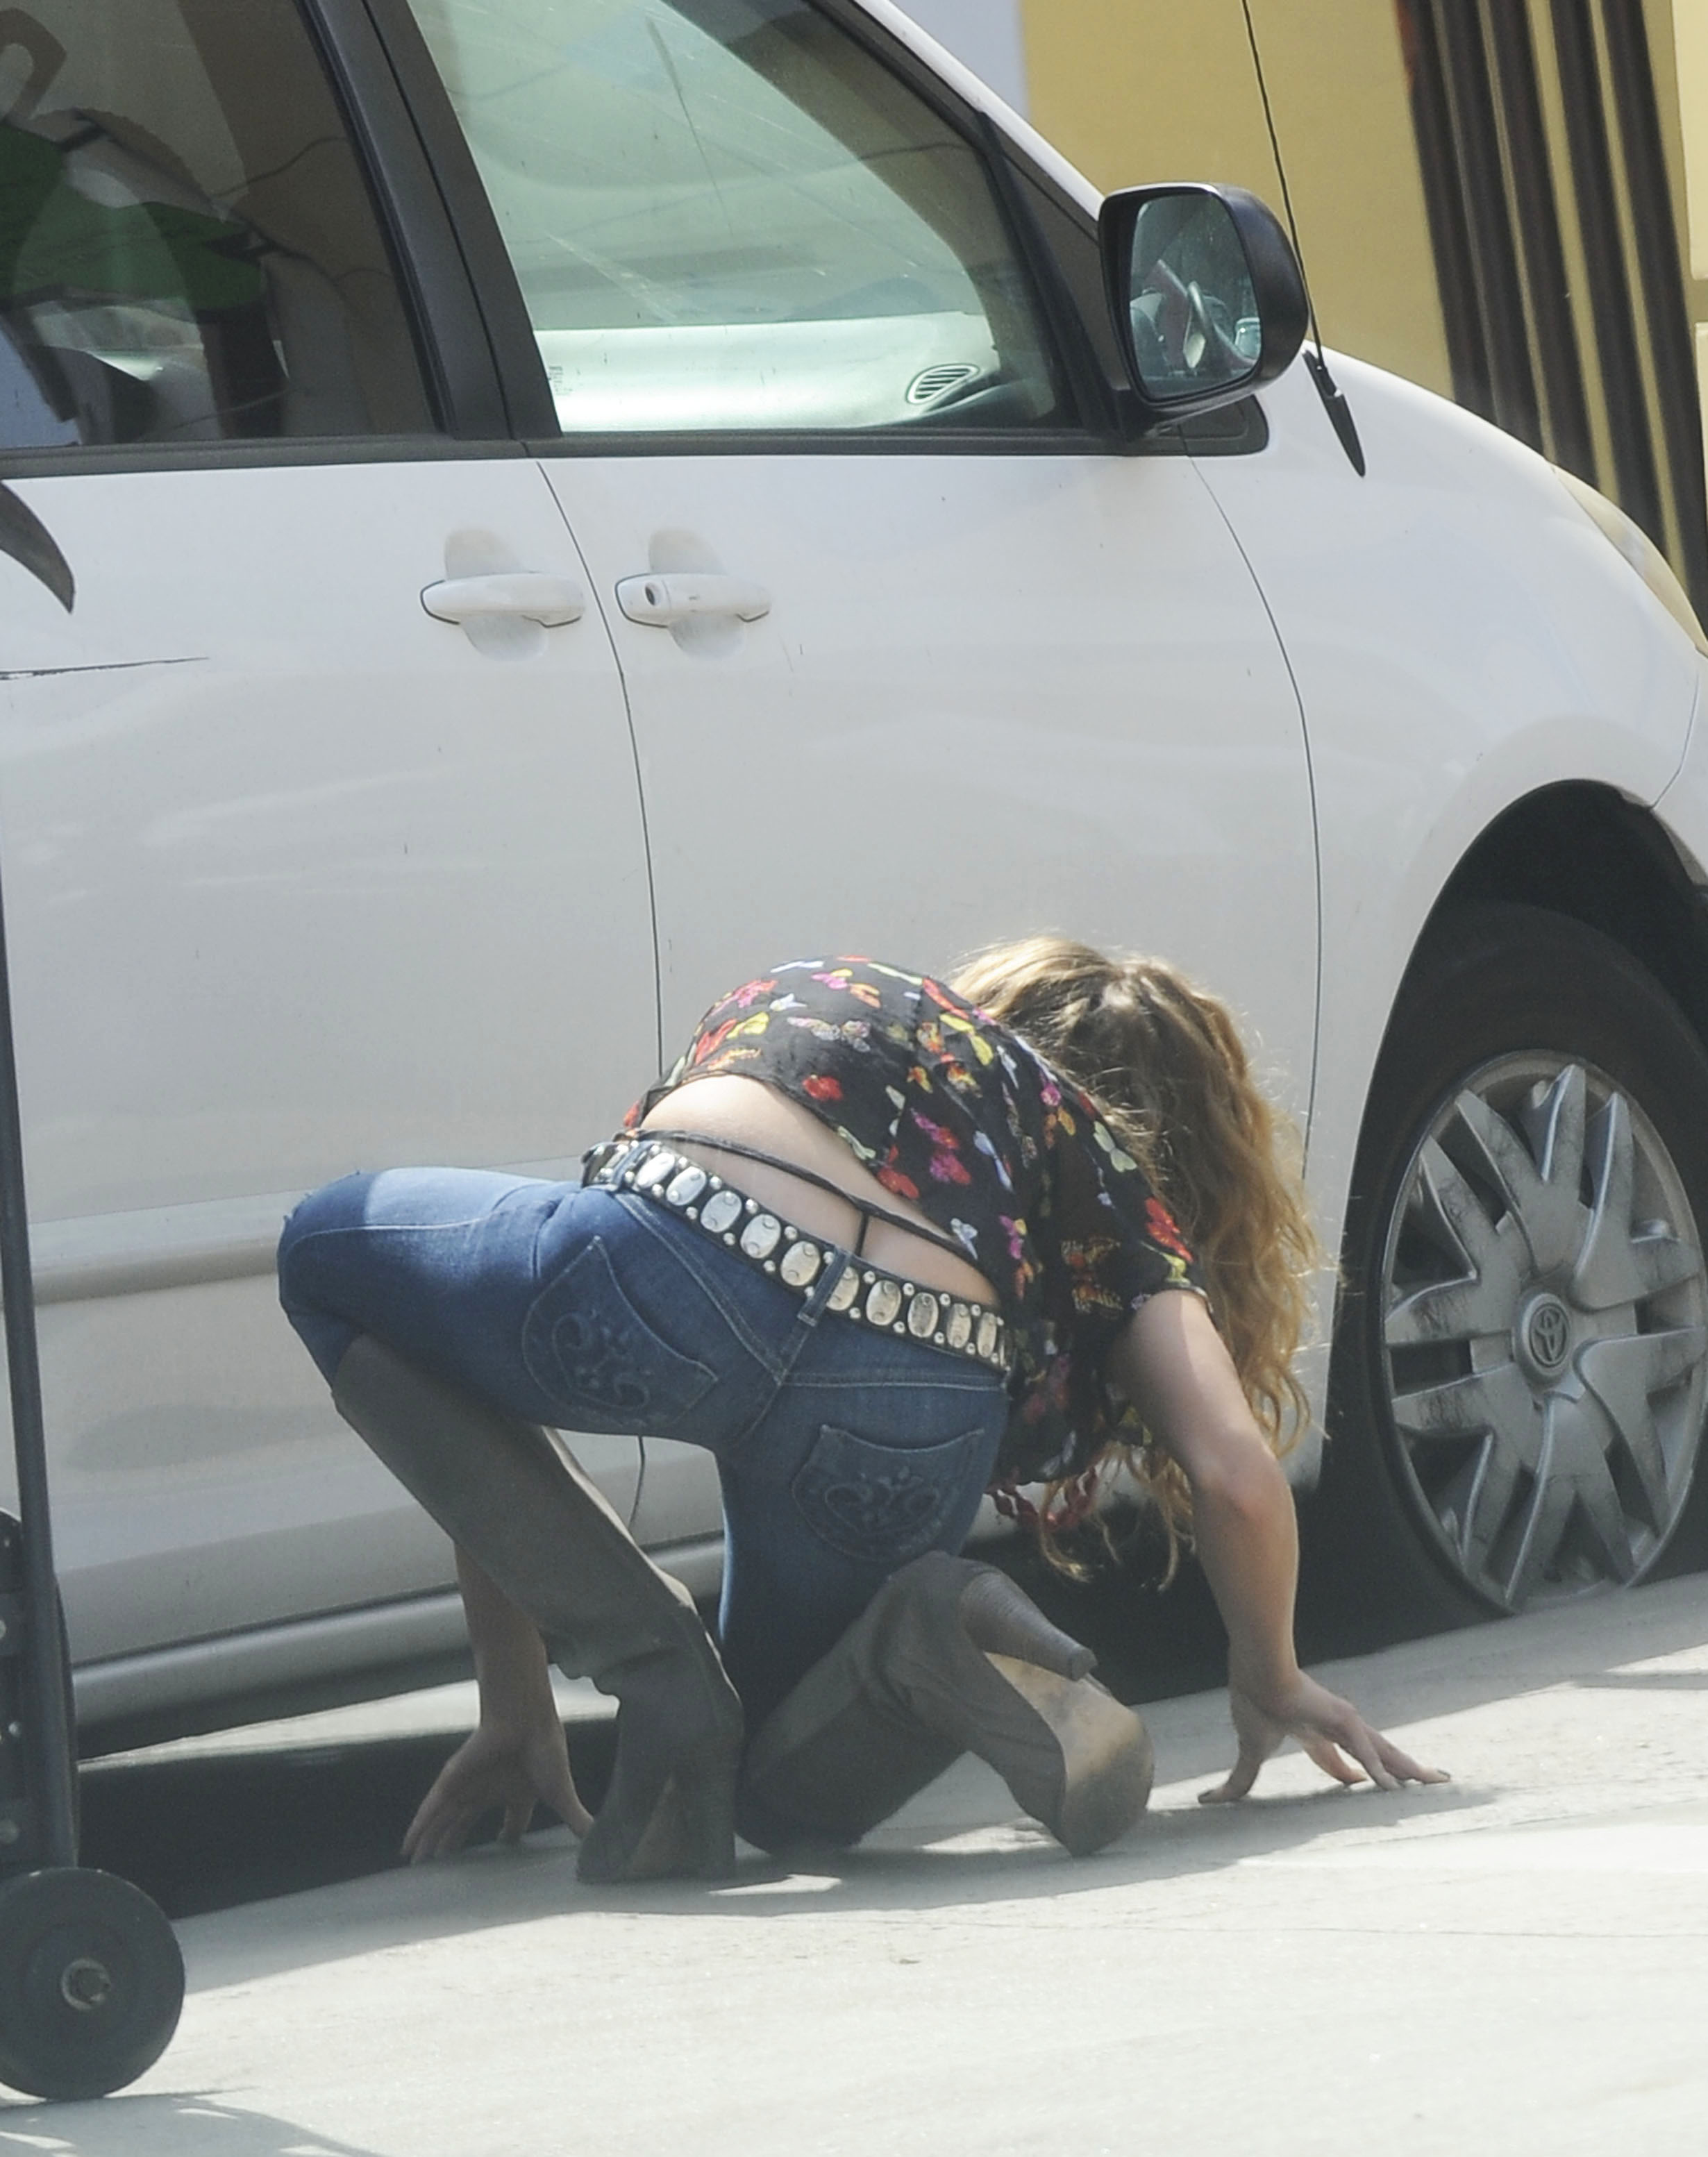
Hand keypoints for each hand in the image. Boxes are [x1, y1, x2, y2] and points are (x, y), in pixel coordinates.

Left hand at [402, 1714, 593, 1861]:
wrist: (526, 1718)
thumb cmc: (545, 1749)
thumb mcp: (560, 1793)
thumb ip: (576, 1819)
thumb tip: (599, 1840)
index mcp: (517, 1792)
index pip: (510, 1821)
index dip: (506, 1836)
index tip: (503, 1847)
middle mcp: (490, 1790)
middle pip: (466, 1823)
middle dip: (455, 1842)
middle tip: (443, 1866)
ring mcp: (469, 1786)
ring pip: (445, 1820)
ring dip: (431, 1841)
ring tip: (417, 1864)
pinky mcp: (452, 1780)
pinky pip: (431, 1809)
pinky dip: (418, 1827)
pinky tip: (407, 1846)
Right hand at [1200, 1669, 1448, 1804]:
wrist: (1255, 1672)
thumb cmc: (1252, 1703)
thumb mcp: (1250, 1751)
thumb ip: (1238, 1780)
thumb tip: (1207, 1801)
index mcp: (1316, 1731)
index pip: (1342, 1758)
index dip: (1356, 1774)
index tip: (1363, 1786)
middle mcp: (1338, 1726)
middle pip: (1379, 1754)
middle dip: (1403, 1770)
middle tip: (1430, 1780)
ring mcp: (1345, 1722)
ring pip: (1386, 1752)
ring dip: (1410, 1770)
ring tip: (1439, 1782)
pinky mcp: (1343, 1719)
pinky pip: (1365, 1751)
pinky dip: (1379, 1770)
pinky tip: (1395, 1789)